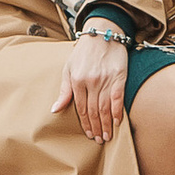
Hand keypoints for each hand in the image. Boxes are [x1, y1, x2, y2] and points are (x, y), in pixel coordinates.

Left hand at [50, 26, 127, 142]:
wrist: (102, 33)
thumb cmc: (83, 52)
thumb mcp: (68, 68)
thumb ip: (64, 91)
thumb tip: (55, 110)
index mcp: (77, 80)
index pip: (81, 109)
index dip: (85, 124)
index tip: (89, 135)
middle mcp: (91, 81)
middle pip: (93, 111)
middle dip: (96, 128)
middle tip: (99, 140)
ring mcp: (105, 79)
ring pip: (105, 108)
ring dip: (106, 124)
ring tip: (107, 136)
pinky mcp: (118, 76)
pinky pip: (118, 98)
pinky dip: (117, 111)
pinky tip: (117, 121)